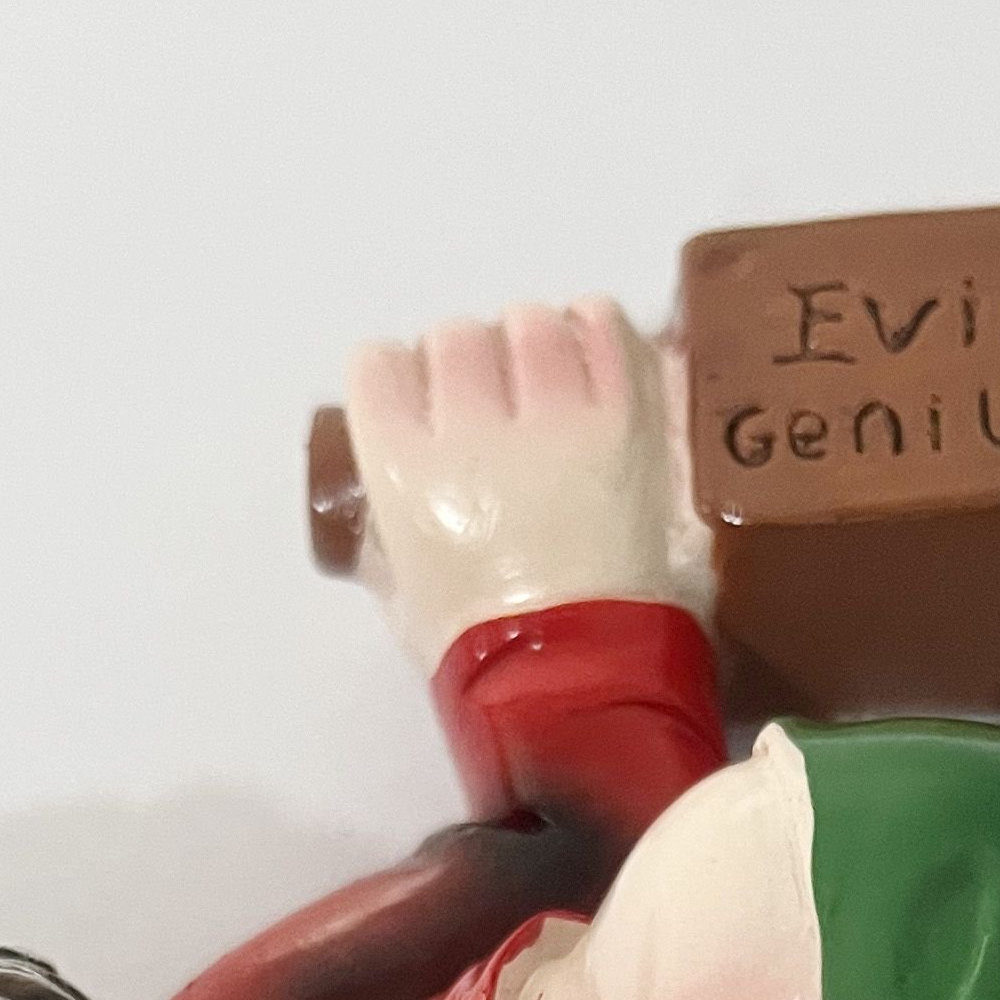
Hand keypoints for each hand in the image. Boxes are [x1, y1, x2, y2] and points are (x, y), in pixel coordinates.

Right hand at [342, 300, 710, 669]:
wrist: (572, 678)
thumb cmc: (478, 649)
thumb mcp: (401, 587)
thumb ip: (387, 525)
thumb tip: (397, 486)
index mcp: (400, 469)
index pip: (378, 366)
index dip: (400, 378)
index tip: (419, 400)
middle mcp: (469, 430)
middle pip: (455, 337)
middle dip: (470, 362)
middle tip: (493, 400)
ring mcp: (551, 421)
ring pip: (530, 322)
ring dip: (534, 342)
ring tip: (547, 378)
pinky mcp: (621, 421)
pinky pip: (604, 327)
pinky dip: (595, 329)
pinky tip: (591, 352)